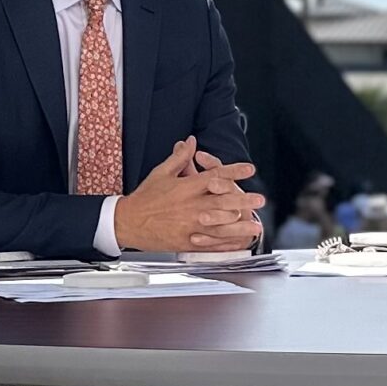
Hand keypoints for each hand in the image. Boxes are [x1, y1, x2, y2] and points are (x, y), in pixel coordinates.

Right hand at [114, 137, 264, 250]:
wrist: (127, 222)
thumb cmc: (145, 198)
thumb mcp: (161, 173)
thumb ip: (179, 158)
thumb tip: (190, 141)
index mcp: (186, 187)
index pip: (215, 176)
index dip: (234, 171)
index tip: (250, 169)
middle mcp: (191, 206)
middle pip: (222, 201)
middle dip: (243, 200)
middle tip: (259, 199)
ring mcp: (190, 226)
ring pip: (220, 226)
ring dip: (240, 225)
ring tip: (255, 225)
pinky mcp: (187, 242)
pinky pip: (210, 243)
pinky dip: (225, 244)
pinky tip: (238, 243)